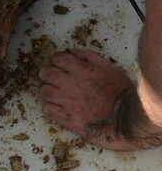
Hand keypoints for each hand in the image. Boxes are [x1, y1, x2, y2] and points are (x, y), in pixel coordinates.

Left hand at [39, 49, 161, 149]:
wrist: (127, 118)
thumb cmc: (121, 91)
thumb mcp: (109, 67)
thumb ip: (89, 56)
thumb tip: (71, 51)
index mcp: (80, 70)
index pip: (57, 58)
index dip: (57, 60)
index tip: (61, 66)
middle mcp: (70, 84)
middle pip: (45, 73)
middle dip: (48, 74)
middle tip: (55, 79)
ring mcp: (67, 102)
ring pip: (44, 91)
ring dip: (48, 91)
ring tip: (56, 94)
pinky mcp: (68, 119)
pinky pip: (48, 111)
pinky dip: (50, 108)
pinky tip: (58, 109)